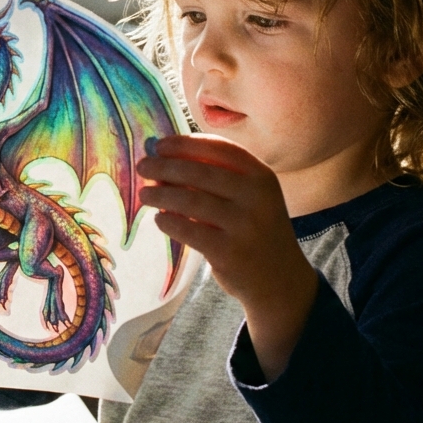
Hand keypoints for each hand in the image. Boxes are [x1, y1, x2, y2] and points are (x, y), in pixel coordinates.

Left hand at [138, 134, 317, 377]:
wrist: (279, 279)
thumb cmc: (254, 229)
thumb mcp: (248, 198)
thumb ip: (215, 179)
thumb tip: (162, 161)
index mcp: (262, 176)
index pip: (220, 149)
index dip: (186, 144)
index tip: (160, 145)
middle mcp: (256, 197)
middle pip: (200, 173)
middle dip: (165, 167)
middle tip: (143, 166)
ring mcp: (244, 225)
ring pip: (190, 202)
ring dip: (161, 194)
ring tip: (145, 193)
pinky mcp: (229, 252)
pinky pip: (189, 231)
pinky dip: (169, 221)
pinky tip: (159, 219)